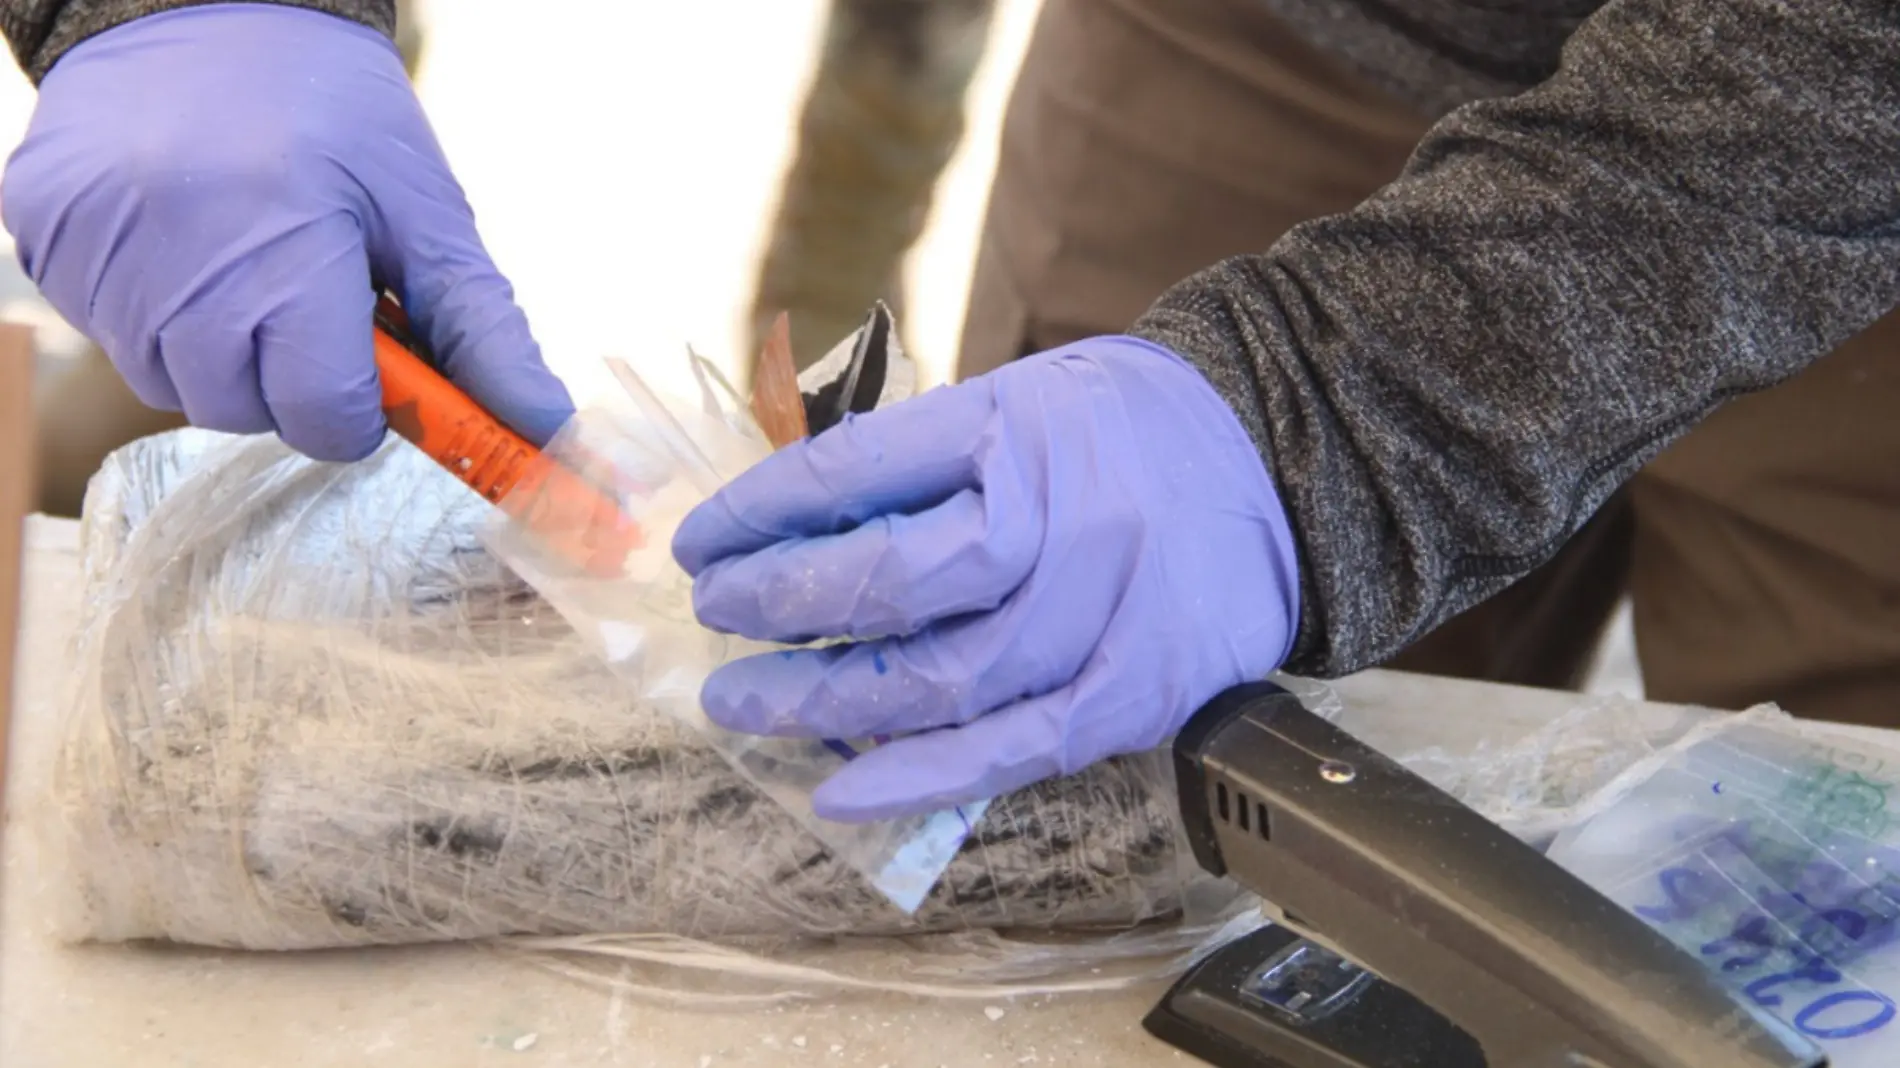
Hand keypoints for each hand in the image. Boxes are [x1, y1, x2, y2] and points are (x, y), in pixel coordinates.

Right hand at [2, 5, 572, 459]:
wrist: (208, 1)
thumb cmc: (333, 111)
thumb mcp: (425, 212)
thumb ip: (481, 331)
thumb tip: (542, 428)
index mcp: (284, 246)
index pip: (323, 413)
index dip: (359, 406)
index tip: (371, 360)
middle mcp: (175, 254)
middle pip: (241, 410)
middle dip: (288, 380)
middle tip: (307, 299)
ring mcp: (95, 248)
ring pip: (168, 384)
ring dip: (219, 354)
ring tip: (246, 266)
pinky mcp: (42, 233)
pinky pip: (105, 331)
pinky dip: (152, 313)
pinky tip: (184, 245)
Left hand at [673, 336, 1300, 821]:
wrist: (1276, 460)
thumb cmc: (1122, 434)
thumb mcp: (1018, 403)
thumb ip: (919, 464)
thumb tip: (788, 531)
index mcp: (1013, 423)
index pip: (854, 471)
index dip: (761, 515)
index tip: (701, 547)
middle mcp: (1059, 514)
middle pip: (891, 582)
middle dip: (781, 611)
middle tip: (713, 627)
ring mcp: (1102, 608)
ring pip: (940, 680)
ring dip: (825, 702)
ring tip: (748, 705)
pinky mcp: (1136, 688)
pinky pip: (1015, 748)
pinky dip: (920, 778)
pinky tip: (841, 790)